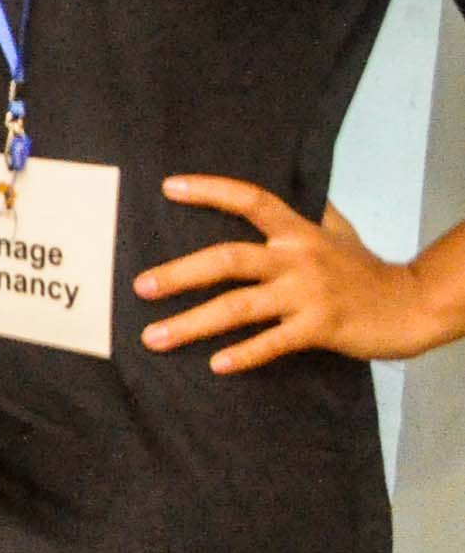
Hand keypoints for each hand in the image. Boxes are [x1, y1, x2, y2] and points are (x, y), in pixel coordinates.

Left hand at [137, 175, 462, 373]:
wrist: (411, 305)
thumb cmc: (366, 270)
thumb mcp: (338, 231)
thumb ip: (305, 214)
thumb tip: (278, 194)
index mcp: (298, 232)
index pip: (251, 200)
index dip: (210, 191)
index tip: (168, 187)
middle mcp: (298, 258)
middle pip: (229, 259)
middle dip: (180, 273)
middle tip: (140, 286)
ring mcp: (307, 294)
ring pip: (240, 306)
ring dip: (193, 323)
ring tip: (154, 336)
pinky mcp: (320, 327)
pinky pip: (274, 342)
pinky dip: (244, 354)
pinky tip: (216, 365)